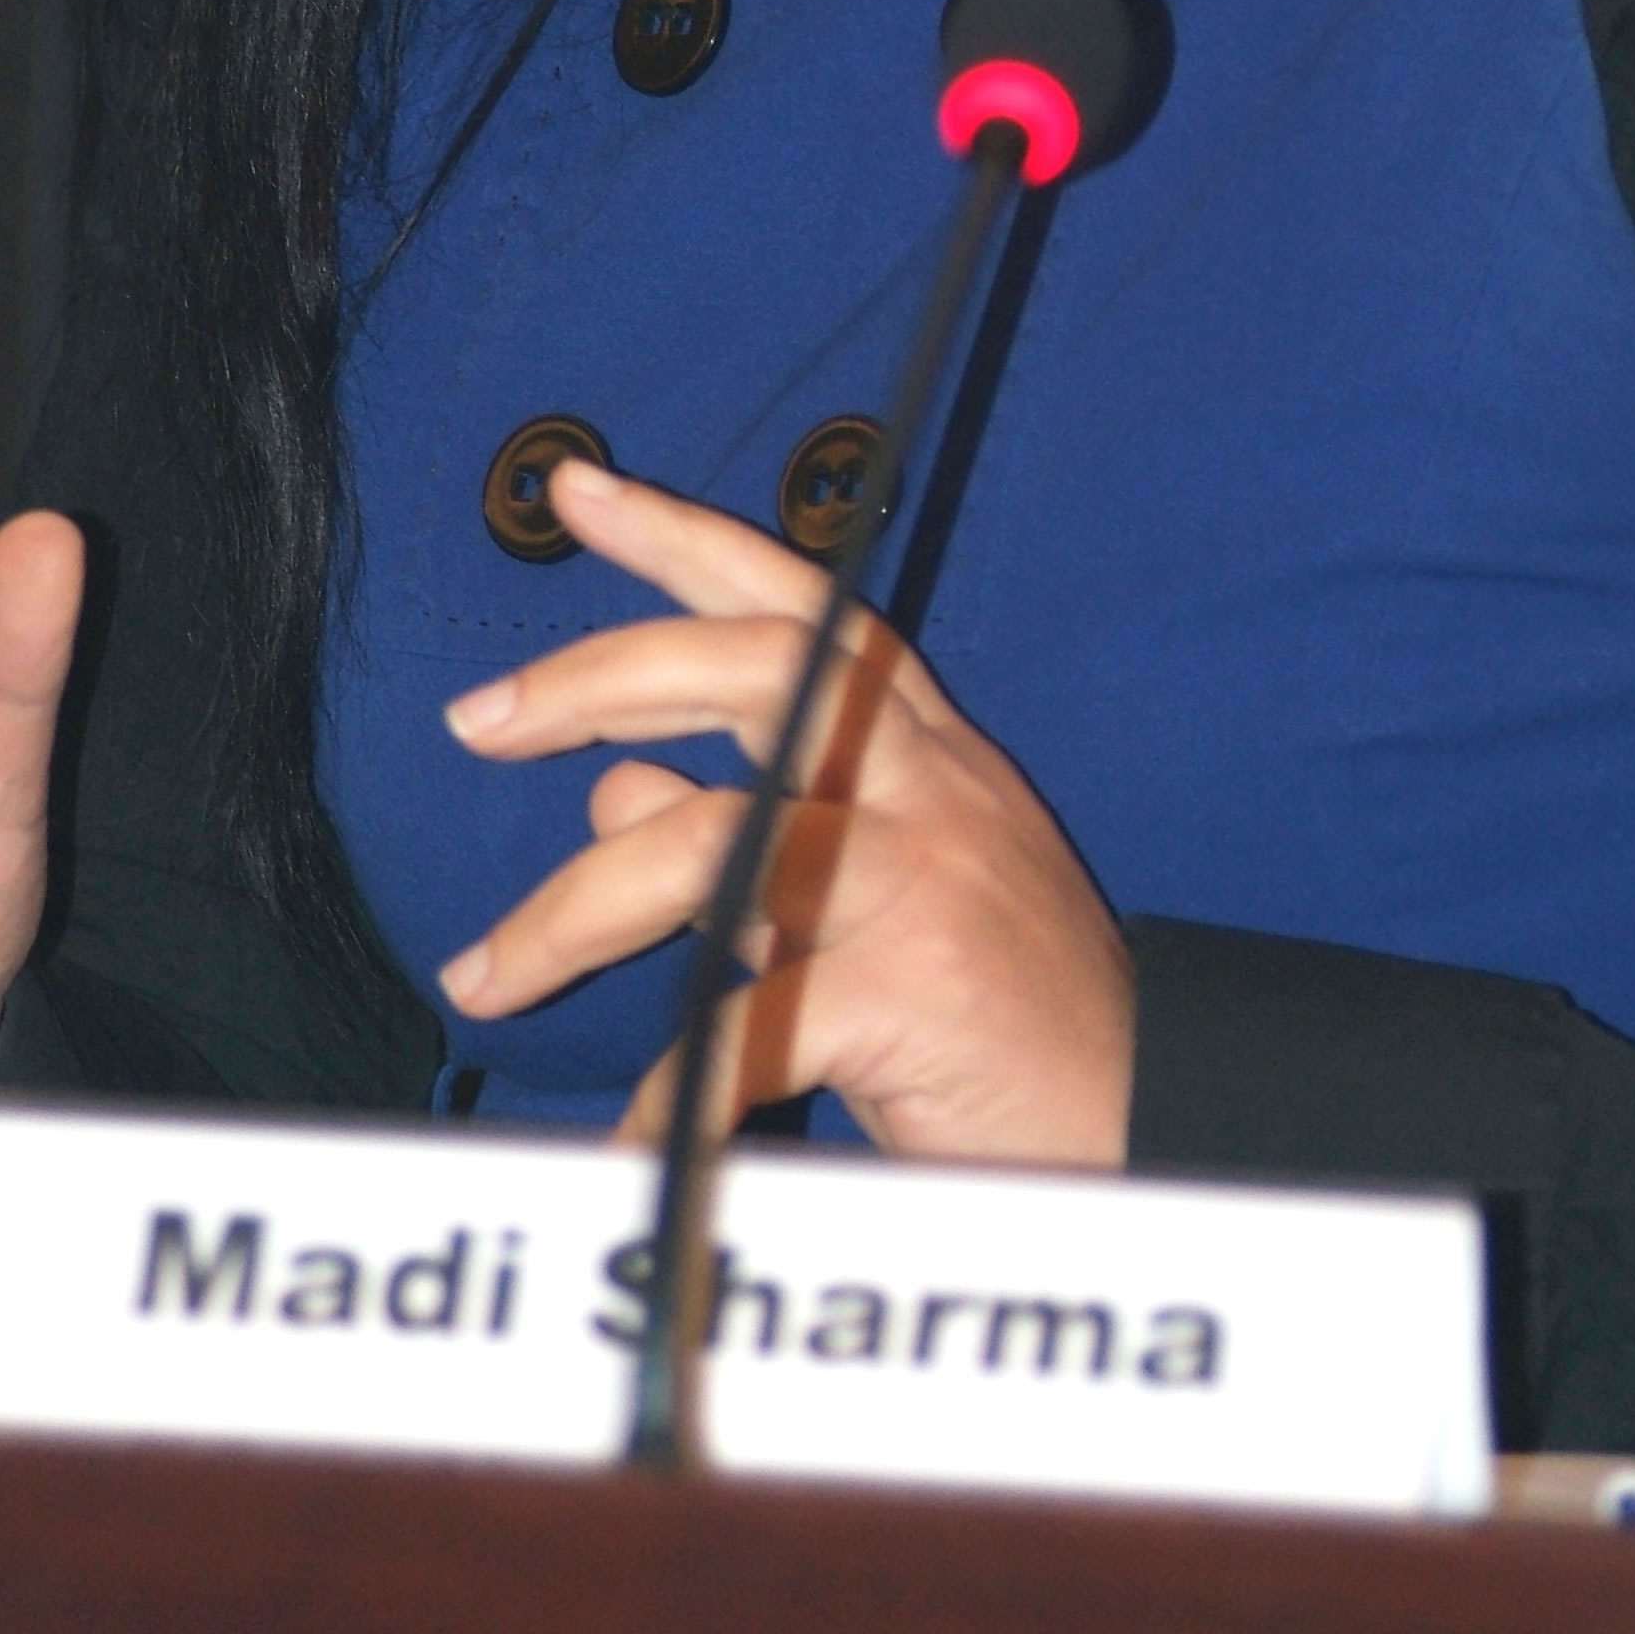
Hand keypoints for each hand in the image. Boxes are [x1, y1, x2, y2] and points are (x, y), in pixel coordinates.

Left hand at [434, 462, 1130, 1167]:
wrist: (1158, 1133)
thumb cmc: (1008, 1030)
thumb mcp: (883, 905)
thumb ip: (750, 847)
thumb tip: (611, 791)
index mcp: (925, 754)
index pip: (801, 603)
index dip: (685, 537)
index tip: (574, 487)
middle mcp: (931, 787)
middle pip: (754, 670)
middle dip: (597, 675)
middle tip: (476, 719)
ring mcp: (928, 878)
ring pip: (709, 843)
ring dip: (569, 911)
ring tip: (483, 974)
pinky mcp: (917, 990)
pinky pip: (742, 1026)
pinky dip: (665, 1094)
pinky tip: (625, 1146)